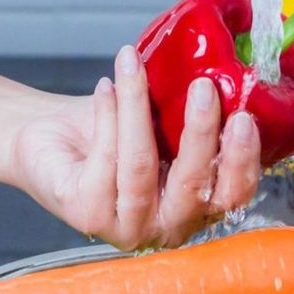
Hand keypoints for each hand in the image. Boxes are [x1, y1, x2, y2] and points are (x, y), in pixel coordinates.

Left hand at [0, 48, 261, 250]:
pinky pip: (106, 160)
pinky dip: (108, 115)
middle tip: (204, 87)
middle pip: (193, 186)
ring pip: (142, 167)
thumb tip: (223, 74)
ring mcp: (126, 227)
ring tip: (135, 66)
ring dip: (139, 109)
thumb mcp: (161, 123)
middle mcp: (165, 227)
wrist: (50, 138)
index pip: (232, 195)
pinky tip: (107, 85)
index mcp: (195, 207)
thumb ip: (189, 116)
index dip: (242, 160)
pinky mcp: (87, 215)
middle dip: (200, 133)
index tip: (243, 117)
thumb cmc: (110, 130)